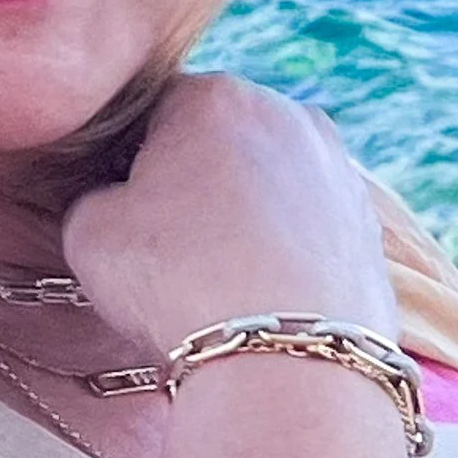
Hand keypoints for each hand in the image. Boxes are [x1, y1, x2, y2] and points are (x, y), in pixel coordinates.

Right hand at [60, 73, 396, 355]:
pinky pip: (308, 226)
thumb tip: (113, 201)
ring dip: (242, 215)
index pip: (151, 111)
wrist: (289, 363)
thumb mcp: (89, 230)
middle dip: (191, 182)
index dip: (125, 163)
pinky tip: (262, 296)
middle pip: (217, 139)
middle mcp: (285, 114)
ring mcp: (337, 168)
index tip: (120, 211)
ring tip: (217, 278)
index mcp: (213, 95)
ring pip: (268, 182)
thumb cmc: (179, 282)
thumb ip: (93, 196)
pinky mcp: (369, 224)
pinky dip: (285, 251)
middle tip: (167, 248)